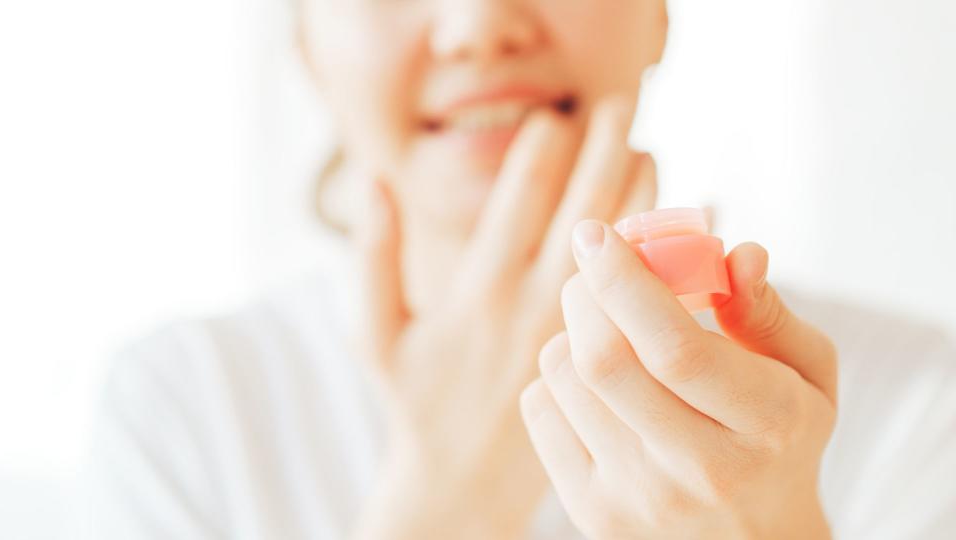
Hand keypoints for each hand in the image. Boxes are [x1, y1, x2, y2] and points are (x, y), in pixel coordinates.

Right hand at [350, 99, 656, 538]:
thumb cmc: (416, 403)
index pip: (519, 199)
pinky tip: (670, 228)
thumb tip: (373, 181)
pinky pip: (638, 304)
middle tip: (617, 109)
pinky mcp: (599, 364)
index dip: (541, 149)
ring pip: (620, 255)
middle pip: (580, 212)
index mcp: (477, 292)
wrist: (462, 485)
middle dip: (601, 151)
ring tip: (646, 152)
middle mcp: (531, 308)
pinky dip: (658, 262)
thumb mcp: (377, 332)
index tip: (556, 115)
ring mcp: (572, 337)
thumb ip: (374, 255)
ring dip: (638, 198)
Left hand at [520, 220, 837, 538]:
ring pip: (564, 377)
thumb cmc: (779, 441)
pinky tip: (593, 383)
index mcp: (766, 423)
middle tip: (597, 268)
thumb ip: (770, 312)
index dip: (625, 280)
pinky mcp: (590, 511)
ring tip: (608, 332)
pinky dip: (556, 375)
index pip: (676, 347)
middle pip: (604, 359)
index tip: (596, 233)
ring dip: (572, 331)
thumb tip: (739, 253)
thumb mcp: (808, 375)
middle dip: (587, 292)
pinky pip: (540, 409)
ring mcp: (637, 497)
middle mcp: (699, 470)